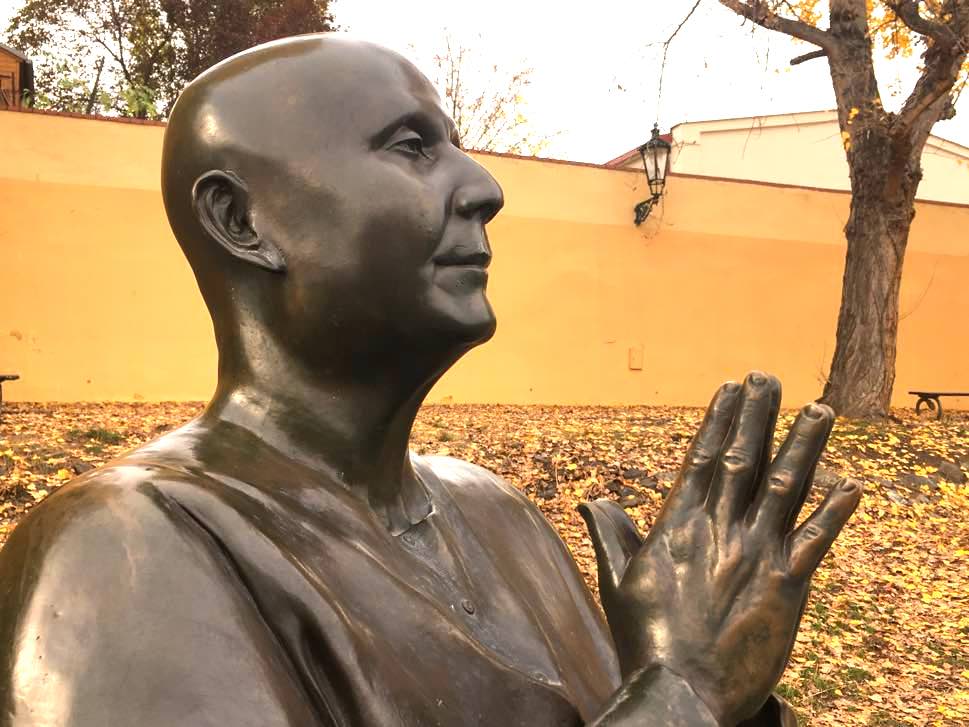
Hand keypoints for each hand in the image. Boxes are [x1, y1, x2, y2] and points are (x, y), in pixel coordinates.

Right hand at [579, 373, 860, 724]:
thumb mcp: (617, 583)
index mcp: (678, 526)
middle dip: (757, 415)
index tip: (729, 387)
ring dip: (804, 445)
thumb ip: (609, 536)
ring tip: (818, 409)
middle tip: (769, 377)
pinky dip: (834, 511)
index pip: (701, 459)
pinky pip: (815, 539)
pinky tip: (851, 483)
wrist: (681, 692)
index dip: (718, 420)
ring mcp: (756, 555)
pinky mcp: (787, 585)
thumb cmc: (645, 639)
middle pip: (743, 459)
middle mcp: (720, 530)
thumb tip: (589, 500)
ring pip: (785, 487)